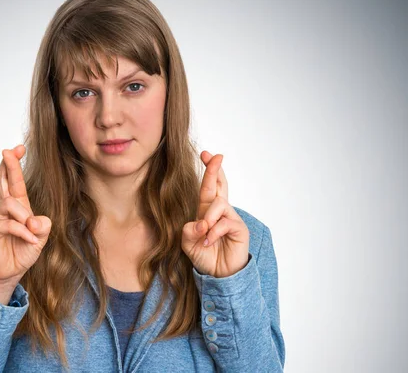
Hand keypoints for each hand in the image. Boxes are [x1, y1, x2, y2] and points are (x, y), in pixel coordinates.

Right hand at [0, 144, 51, 283]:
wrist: (9, 272)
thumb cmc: (22, 251)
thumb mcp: (40, 237)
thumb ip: (42, 226)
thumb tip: (34, 220)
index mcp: (17, 205)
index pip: (14, 181)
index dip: (15, 164)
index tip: (18, 148)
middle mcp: (3, 207)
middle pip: (3, 180)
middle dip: (8, 165)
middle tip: (9, 150)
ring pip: (10, 202)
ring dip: (24, 216)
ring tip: (31, 231)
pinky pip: (10, 223)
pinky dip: (23, 232)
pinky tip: (29, 240)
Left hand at [181, 151, 249, 277]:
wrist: (219, 274)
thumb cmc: (205, 256)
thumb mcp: (188, 243)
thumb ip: (189, 230)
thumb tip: (201, 223)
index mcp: (206, 211)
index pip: (207, 187)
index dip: (208, 171)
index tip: (205, 154)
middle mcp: (220, 211)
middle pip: (220, 185)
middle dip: (215, 169)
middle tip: (215, 156)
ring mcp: (231, 218)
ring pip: (219, 204)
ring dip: (208, 218)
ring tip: (204, 234)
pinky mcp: (239, 228)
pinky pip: (225, 222)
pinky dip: (214, 232)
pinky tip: (209, 242)